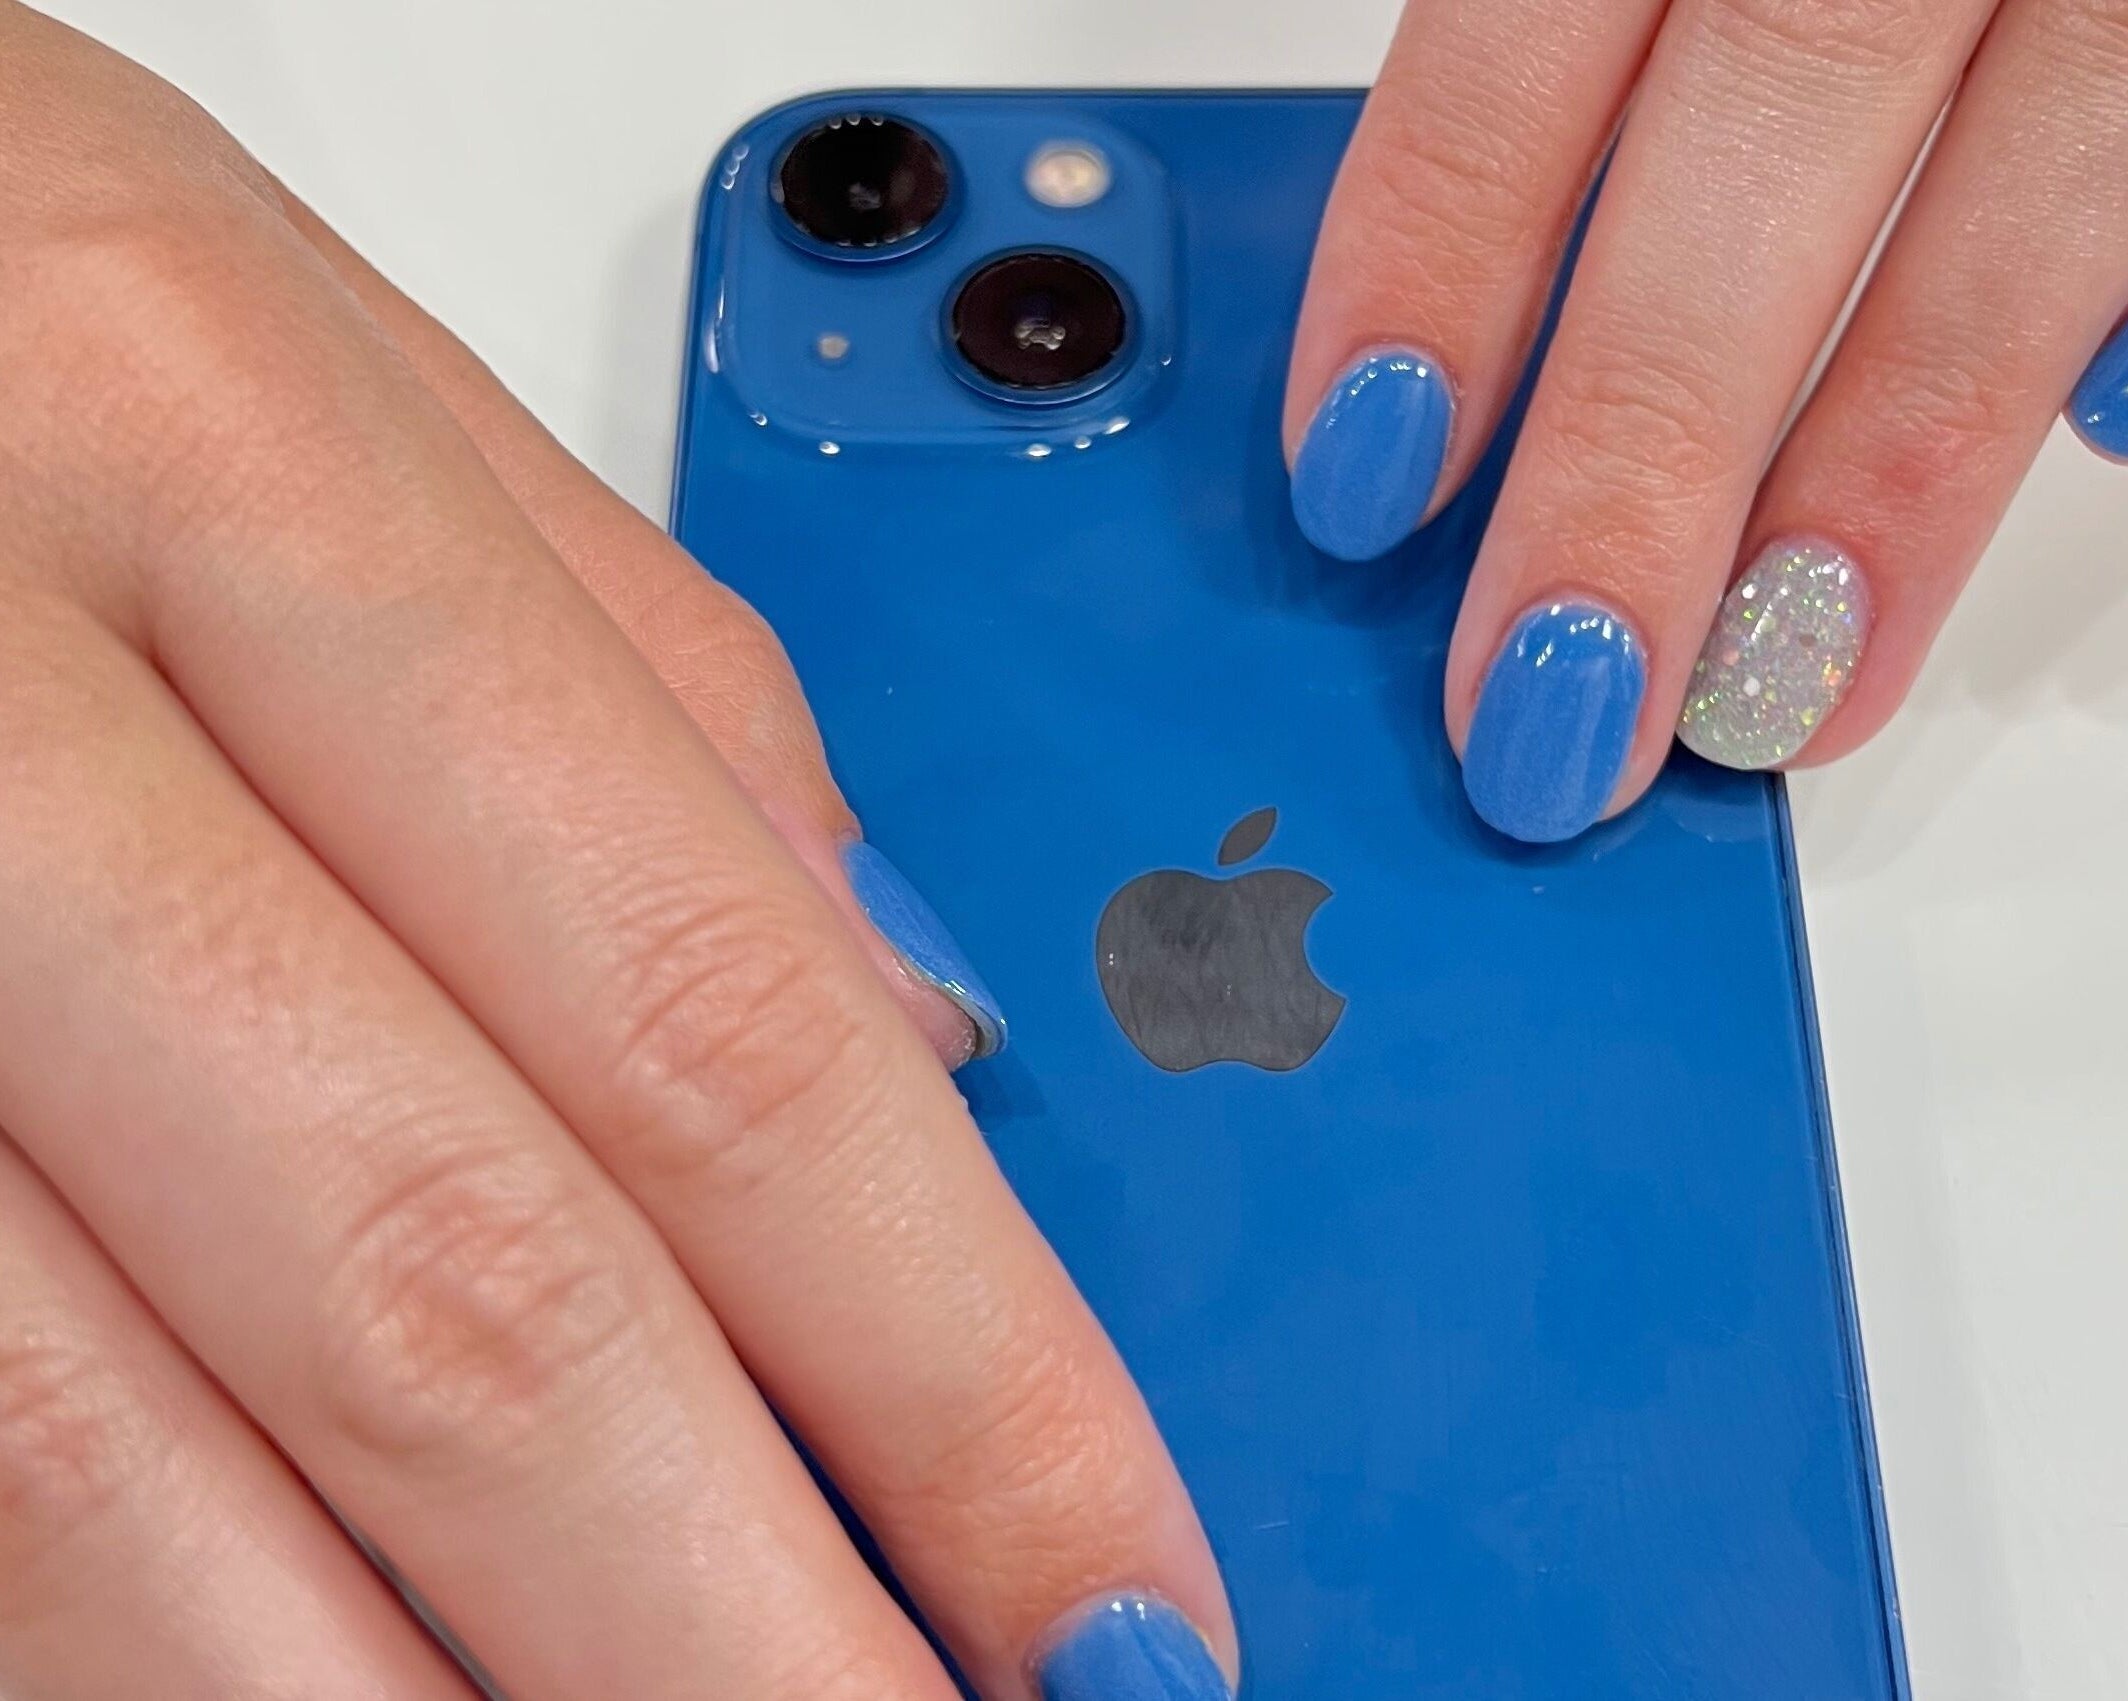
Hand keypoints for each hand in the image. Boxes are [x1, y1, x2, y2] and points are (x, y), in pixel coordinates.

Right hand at [0, 9, 1232, 1698]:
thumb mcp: (324, 385)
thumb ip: (656, 710)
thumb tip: (929, 1029)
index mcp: (226, 461)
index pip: (715, 1025)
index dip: (961, 1378)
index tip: (1119, 1598)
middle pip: (462, 1302)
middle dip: (743, 1635)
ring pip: (132, 1485)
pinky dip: (166, 1661)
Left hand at [1287, 0, 2127, 839]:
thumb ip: (1589, 4)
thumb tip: (1467, 291)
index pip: (1536, 26)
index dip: (1436, 262)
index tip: (1366, 474)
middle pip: (1775, 132)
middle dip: (1652, 447)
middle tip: (1559, 696)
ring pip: (2062, 148)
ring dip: (1915, 445)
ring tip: (1789, 674)